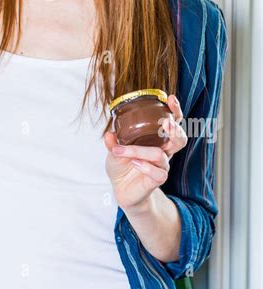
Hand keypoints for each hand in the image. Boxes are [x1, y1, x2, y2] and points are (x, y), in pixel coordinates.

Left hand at [104, 94, 187, 212]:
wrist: (121, 189)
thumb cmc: (122, 165)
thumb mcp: (114, 150)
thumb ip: (112, 141)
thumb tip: (109, 133)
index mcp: (156, 139)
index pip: (172, 122)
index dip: (175, 111)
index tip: (171, 99)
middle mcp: (162, 151)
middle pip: (180, 139)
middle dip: (175, 129)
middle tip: (166, 122)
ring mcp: (161, 166)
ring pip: (160, 155)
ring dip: (140, 151)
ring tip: (123, 150)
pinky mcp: (157, 180)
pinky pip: (159, 173)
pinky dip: (146, 167)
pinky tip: (135, 163)